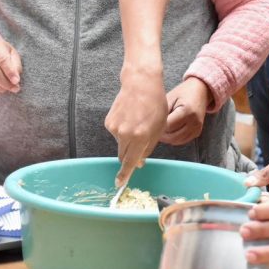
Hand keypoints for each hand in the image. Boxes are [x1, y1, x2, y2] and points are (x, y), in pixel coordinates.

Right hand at [0, 39, 21, 94]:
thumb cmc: (2, 52)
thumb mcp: (12, 53)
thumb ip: (15, 65)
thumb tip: (15, 80)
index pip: (2, 60)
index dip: (10, 72)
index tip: (17, 81)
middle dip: (6, 83)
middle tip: (15, 88)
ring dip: (0, 88)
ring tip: (8, 89)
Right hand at [106, 62, 168, 187]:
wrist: (141, 84)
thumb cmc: (155, 104)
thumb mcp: (159, 127)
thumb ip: (149, 147)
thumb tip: (139, 161)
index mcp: (140, 137)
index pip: (130, 161)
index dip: (125, 174)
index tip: (119, 183)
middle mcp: (125, 134)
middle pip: (124, 155)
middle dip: (130, 156)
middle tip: (138, 148)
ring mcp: (115, 128)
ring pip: (121, 144)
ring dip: (128, 140)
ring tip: (138, 122)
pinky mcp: (109, 122)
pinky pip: (116, 133)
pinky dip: (123, 130)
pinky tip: (130, 117)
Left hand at [159, 77, 210, 145]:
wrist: (201, 91)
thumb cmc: (183, 92)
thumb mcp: (170, 98)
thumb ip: (162, 112)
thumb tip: (151, 125)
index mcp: (187, 111)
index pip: (168, 126)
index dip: (158, 126)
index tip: (153, 122)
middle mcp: (194, 122)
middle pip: (172, 137)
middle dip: (161, 134)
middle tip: (155, 126)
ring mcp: (197, 128)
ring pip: (176, 141)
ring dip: (167, 137)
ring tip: (162, 127)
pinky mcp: (197, 132)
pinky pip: (181, 141)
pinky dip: (174, 138)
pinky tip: (170, 130)